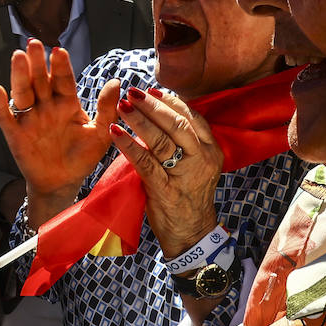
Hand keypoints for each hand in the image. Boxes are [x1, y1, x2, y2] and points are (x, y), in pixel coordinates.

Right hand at [0, 39, 117, 227]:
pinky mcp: (16, 135)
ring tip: (18, 56)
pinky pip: (7, 118)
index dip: (60, 66)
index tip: (59, 50)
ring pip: (23, 93)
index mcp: (66, 103)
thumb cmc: (82, 158)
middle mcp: (46, 106)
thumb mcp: (100, 134)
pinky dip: (1, 105)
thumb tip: (116, 82)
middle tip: (34, 43)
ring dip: (20, 75)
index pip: (63, 80)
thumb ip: (107, 109)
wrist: (63, 184)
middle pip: (40, 80)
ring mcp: (30, 119)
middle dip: (37, 62)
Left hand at [110, 86, 221, 256]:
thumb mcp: (196, 165)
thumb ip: (184, 142)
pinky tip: (115, 132)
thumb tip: (161, 113)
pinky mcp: (165, 190)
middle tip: (133, 93)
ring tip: (122, 107)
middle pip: (177, 124)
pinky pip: (146, 162)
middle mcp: (202, 159)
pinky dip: (129, 145)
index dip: (171, 101)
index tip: (152, 91)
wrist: (191, 234)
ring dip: (139, 121)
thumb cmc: (187, 196)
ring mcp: (184, 175)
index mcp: (211, 150)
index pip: (192, 117)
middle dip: (153, 106)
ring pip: (161, 141)